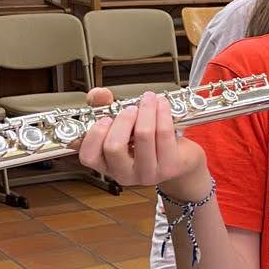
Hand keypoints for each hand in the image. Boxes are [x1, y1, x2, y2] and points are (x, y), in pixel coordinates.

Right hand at [75, 89, 209, 197]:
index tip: (105, 118)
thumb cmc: (145, 140)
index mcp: (106, 165)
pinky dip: (162, 113)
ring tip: (148, 99)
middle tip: (131, 108)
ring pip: (143, 136)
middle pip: (114, 147)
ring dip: (146, 111)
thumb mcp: (121, 124)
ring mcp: (147, 173)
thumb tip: (99, 94)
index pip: (88, 157)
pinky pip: (164, 134)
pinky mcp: (170, 167)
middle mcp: (124, 174)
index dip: (94, 134)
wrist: (180, 157)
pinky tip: (162, 104)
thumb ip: (103, 107)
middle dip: (123, 120)